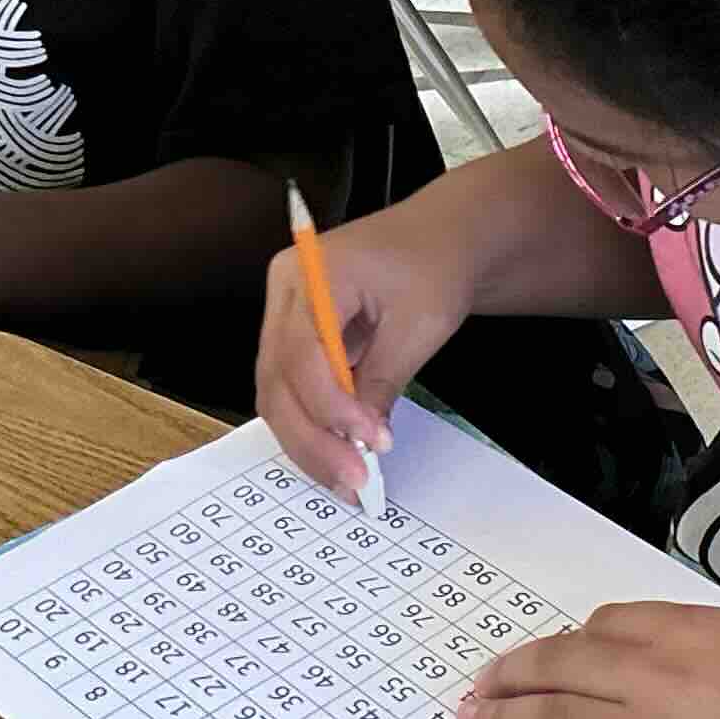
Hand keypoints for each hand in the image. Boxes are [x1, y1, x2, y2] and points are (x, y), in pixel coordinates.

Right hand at [256, 207, 471, 504]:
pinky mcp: (297, 340)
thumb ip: (384, 377)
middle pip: (277, 379)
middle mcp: (285, 293)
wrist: (443, 239)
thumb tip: (363, 438)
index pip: (300, 352)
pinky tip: (340, 456)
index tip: (369, 440)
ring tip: (349, 479)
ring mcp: (285, 316)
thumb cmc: (434, 264)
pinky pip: (293, 391)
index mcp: (310, 272)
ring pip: (278, 394)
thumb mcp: (419, 322)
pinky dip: (315, 427)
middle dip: (312, 437)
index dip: (329, 406)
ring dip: (309, 441)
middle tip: (353, 479)